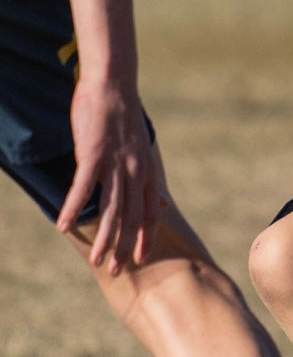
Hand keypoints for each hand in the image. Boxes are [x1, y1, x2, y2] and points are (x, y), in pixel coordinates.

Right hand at [56, 76, 159, 273]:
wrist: (113, 85)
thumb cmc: (124, 118)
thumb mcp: (143, 151)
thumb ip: (149, 180)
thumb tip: (163, 202)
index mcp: (146, 172)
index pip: (149, 213)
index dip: (145, 237)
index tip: (140, 259)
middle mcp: (134, 172)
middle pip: (131, 218)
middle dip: (125, 247)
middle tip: (117, 271)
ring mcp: (115, 164)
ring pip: (111, 210)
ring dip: (104, 238)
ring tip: (97, 261)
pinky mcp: (93, 154)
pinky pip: (83, 188)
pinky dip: (74, 208)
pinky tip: (64, 226)